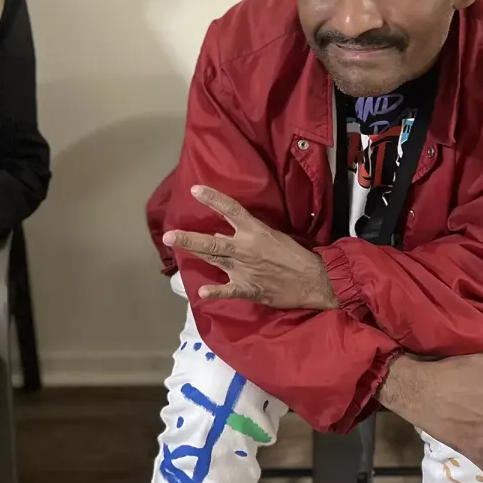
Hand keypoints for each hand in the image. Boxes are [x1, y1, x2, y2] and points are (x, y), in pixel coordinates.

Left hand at [162, 185, 336, 308]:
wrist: (315, 280)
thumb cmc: (295, 255)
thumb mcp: (272, 237)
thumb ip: (245, 236)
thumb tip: (218, 235)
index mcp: (255, 232)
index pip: (231, 210)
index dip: (213, 198)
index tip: (195, 189)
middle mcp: (246, 249)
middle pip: (212, 242)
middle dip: (189, 238)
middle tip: (168, 235)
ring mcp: (245, 269)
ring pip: (215, 260)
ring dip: (195, 254)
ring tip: (175, 246)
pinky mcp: (250, 288)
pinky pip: (230, 290)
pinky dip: (216, 291)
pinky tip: (202, 292)